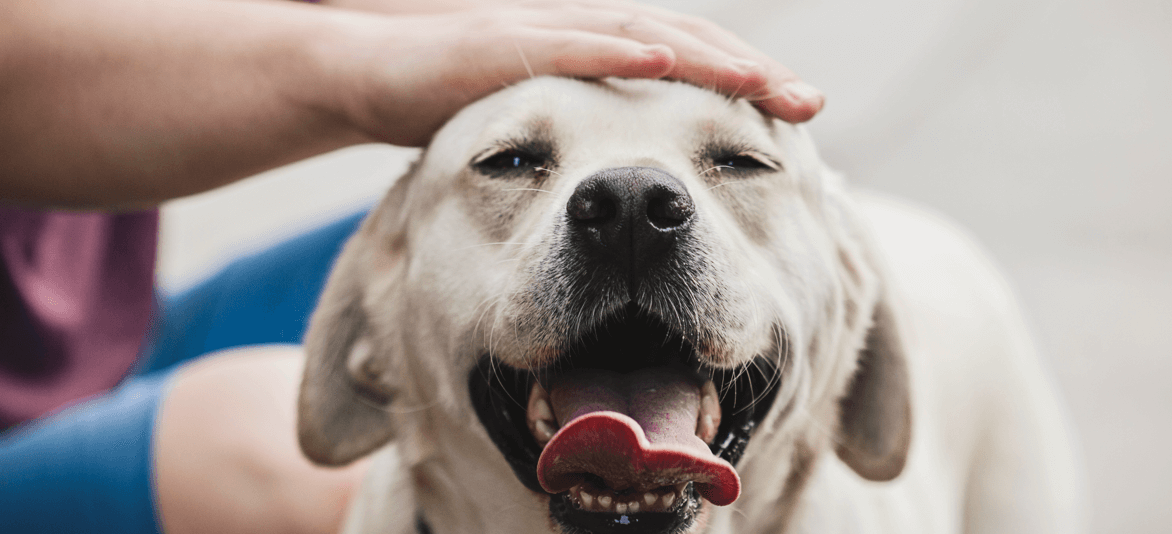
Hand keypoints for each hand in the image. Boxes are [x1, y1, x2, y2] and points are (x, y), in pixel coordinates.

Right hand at [320, 1, 824, 146]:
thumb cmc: (445, 100)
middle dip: (750, 72)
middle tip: (810, 103)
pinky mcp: (498, 43)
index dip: (742, 82)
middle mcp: (579, 33)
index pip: (684, 62)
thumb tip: (629, 178)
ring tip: (763, 81)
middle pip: (682, 44)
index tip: (798, 115)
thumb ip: (583, 137)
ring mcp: (541, 32)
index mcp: (592, 53)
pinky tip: (664, 63)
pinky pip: (569, 45)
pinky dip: (618, 52)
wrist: (361, 72)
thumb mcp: (532, 128)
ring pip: (640, 36)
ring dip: (706, 57)